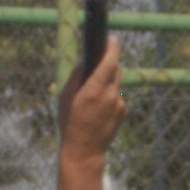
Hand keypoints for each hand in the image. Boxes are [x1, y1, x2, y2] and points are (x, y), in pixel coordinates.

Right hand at [60, 38, 125, 160]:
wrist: (84, 150)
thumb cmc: (70, 122)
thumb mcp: (65, 97)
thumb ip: (77, 76)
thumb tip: (86, 60)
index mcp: (94, 89)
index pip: (110, 61)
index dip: (112, 47)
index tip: (111, 39)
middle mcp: (110, 94)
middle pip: (116, 69)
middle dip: (109, 65)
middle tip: (98, 68)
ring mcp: (120, 103)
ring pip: (117, 84)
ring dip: (108, 85)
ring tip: (93, 101)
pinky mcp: (124, 112)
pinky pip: (118, 97)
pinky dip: (111, 99)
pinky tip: (100, 112)